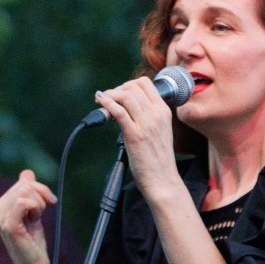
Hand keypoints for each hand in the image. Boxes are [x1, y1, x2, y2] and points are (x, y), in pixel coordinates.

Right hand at [0, 169, 56, 263]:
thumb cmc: (34, 243)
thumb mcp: (33, 213)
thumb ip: (29, 193)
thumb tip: (27, 173)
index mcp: (0, 206)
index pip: (22, 183)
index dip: (40, 189)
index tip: (50, 201)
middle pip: (24, 185)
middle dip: (41, 196)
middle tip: (41, 214)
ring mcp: (0, 217)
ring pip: (24, 191)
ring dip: (38, 204)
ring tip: (36, 219)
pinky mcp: (9, 225)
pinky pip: (22, 202)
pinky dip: (35, 207)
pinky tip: (35, 219)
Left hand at [95, 76, 180, 198]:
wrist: (162, 180)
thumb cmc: (159, 159)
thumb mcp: (160, 131)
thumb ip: (148, 117)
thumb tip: (127, 106)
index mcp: (164, 112)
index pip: (146, 83)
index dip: (129, 84)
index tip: (120, 92)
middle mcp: (157, 115)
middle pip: (133, 87)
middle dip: (116, 89)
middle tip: (108, 98)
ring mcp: (146, 124)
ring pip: (125, 96)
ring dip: (110, 95)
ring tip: (102, 101)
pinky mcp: (134, 134)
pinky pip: (118, 111)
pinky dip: (106, 103)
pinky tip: (100, 103)